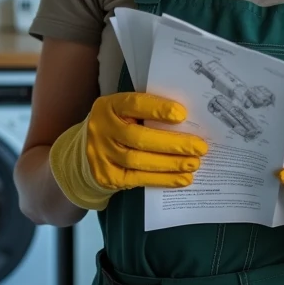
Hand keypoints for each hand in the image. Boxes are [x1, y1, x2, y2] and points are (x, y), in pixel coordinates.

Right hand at [50, 92, 207, 210]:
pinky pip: (139, 179)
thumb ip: (146, 111)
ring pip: (139, 161)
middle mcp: (101, 129)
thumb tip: (188, 119)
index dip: (158, 109)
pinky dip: (164, 180)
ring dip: (171, 163)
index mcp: (108, 106)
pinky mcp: (108, 177)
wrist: (83, 156)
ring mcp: (102, 155)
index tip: (182, 114)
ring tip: (194, 163)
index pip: (134, 105)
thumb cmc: (115, 127)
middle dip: (173, 143)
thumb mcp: (122, 112)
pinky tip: (182, 179)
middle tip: (200, 146)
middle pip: (139, 138)